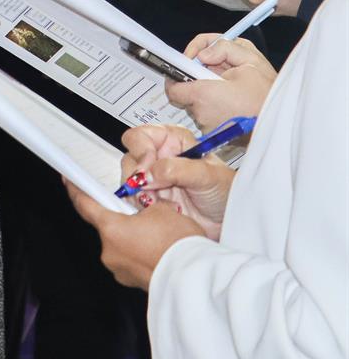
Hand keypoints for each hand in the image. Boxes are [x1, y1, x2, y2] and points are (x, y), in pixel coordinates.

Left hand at [66, 180, 208, 289]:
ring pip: (122, 245)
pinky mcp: (132, 282)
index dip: (76, 191)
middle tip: (142, 214)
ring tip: (159, 236)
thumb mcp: (163, 210)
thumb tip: (146, 210)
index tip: (68, 180)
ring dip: (134, 238)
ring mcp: (119, 270)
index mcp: (110, 228)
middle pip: (108, 227)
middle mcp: (108, 251)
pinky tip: (160, 251)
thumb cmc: (179, 244)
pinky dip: (142, 254)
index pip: (84, 205)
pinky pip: (132, 261)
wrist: (195, 278)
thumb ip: (145, 206)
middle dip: (122, 219)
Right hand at [120, 124, 231, 238]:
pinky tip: (162, 211)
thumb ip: (175, 169)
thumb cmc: (226, 193)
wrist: (230, 222)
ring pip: (129, 182)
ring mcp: (153, 179)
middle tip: (151, 193)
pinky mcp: (150, 199)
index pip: (140, 136)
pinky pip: (133, 200)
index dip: (140, 150)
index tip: (146, 170)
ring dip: (141, 195)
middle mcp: (159, 158)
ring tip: (163, 205)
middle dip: (137, 178)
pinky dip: (143, 208)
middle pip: (130, 159)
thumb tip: (145, 173)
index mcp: (173, 142)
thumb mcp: (207, 175)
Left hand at [165, 35, 275, 130]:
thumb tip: (203, 54)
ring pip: (198, 106)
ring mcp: (208, 127)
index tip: (188, 67)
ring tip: (230, 90)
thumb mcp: (251, 61)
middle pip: (187, 94)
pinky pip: (208, 117)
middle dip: (198, 82)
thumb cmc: (268, 96)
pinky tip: (233, 103)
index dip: (178, 74)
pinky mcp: (216, 135)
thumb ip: (223, 48)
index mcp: (203, 94)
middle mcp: (201, 114)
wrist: (285, 123)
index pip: (173, 86)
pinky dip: (216, 108)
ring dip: (209, 96)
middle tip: (217, 75)